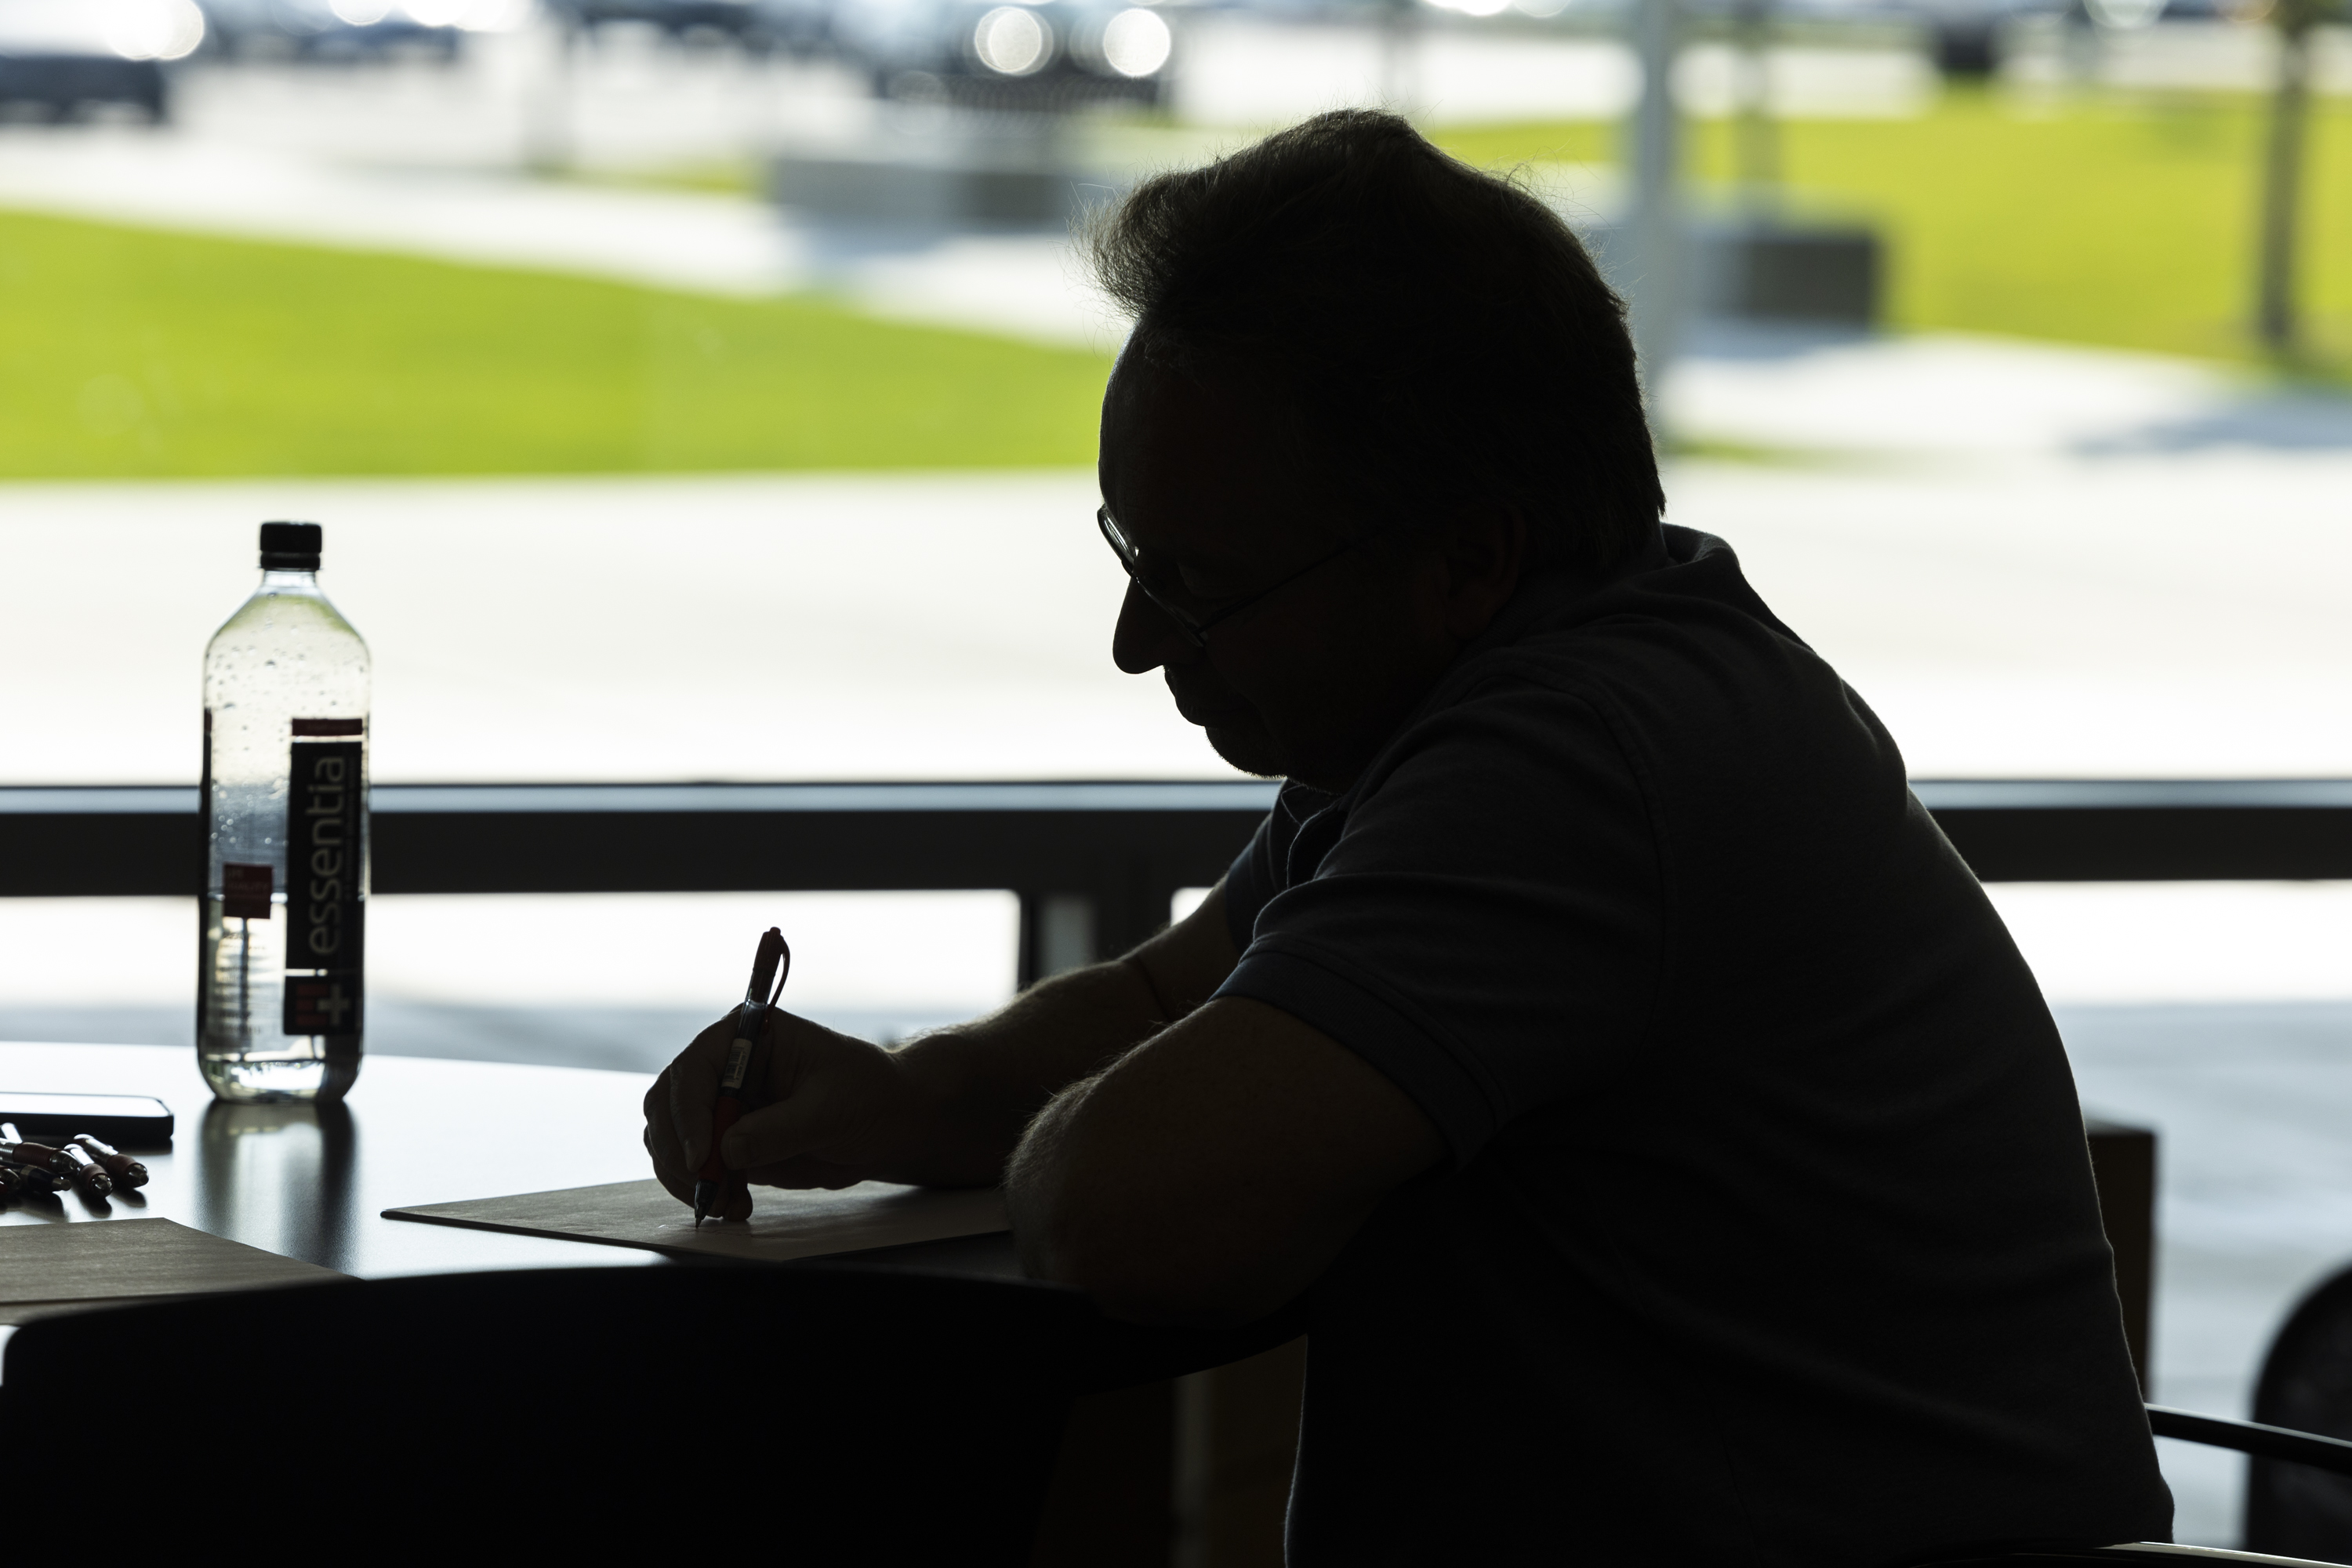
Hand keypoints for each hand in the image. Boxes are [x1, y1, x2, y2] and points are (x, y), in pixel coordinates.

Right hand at [642, 1011, 926, 1218]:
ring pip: (670, 1139)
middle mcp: (725, 1065)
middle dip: (678, 1151)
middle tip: (706, 1188)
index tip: (701, 1157)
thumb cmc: (869, 1094)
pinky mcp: (728, 1140)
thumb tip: (728, 1150)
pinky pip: (695, 1168)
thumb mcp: (831, 1108)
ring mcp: (722, 1104)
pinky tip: (735, 1206)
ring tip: (728, 1204)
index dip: (688, 1113)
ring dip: (688, 1178)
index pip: (694, 1068)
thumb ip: (780, 1129)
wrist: (889, 1121)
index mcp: (747, 1034)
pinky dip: (704, 1190)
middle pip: (667, 1104)